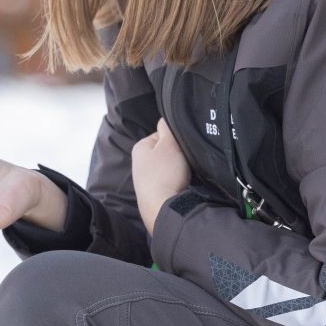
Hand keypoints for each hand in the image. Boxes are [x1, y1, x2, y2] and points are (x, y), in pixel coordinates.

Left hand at [132, 118, 190, 234]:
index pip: (163, 134)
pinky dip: (177, 182)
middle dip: (178, 156)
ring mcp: (145, 180)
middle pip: (167, 152)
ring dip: (179, 170)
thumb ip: (167, 127)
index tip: (183, 149)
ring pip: (169, 167)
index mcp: (139, 147)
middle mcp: (139, 163)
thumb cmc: (165, 174)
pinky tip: (181, 185)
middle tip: (186, 163)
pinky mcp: (153, 194)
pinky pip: (170, 181)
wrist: (163, 209)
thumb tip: (165, 117)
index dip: (177, 140)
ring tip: (184, 175)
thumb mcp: (168, 144)